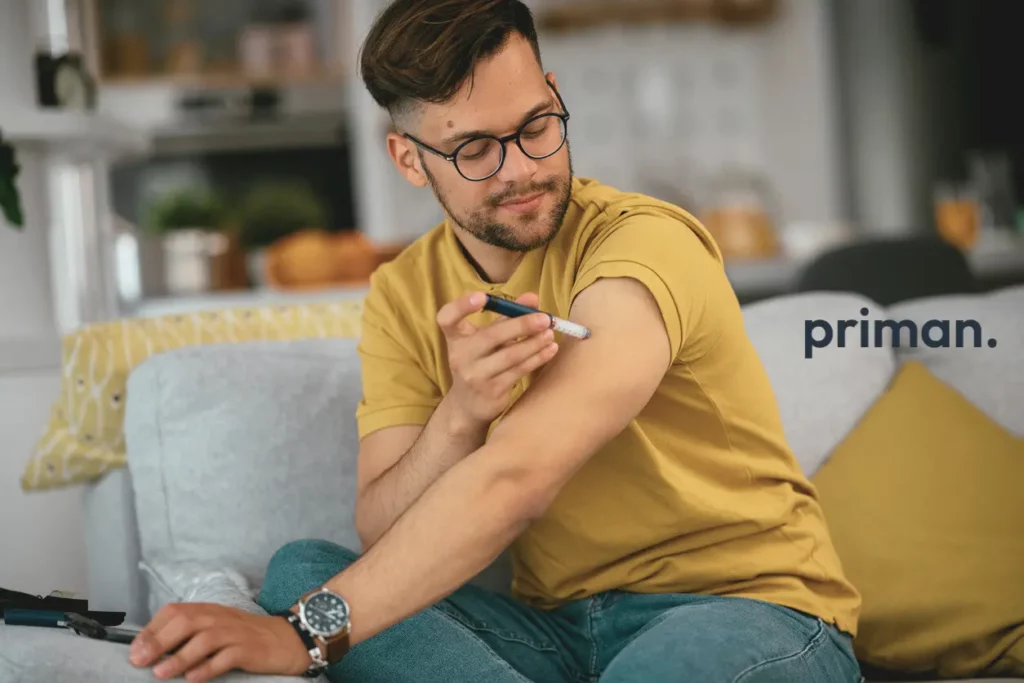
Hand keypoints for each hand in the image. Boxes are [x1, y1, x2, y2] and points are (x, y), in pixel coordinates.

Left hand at [129, 603, 311, 681]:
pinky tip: (194, 678)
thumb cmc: (245, 637)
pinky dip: (207, 668)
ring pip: (204, 640)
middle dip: (159, 641)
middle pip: (186, 622)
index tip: (135, 650)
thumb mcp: (217, 629)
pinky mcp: (249, 650)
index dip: (152, 629)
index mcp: (209, 611)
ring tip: (161, 673)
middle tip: (140, 661)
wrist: (286, 639)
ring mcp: (235, 633)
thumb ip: (190, 635)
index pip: (175, 612)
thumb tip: (153, 651)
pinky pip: (226, 657)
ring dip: (179, 657)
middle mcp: (220, 618)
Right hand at [437, 291, 558, 427]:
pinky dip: (537, 358)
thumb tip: (532, 298)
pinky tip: (550, 349)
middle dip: (522, 325)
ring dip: (534, 343)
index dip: (462, 306)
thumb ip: (506, 316)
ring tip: (550, 333)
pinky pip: (518, 371)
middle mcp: (460, 356)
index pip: (448, 318)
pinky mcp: (491, 391)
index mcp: (455, 338)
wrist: (468, 405)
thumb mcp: (484, 338)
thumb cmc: (479, 362)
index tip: (482, 296)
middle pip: (491, 336)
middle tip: (545, 318)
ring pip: (510, 355)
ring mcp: (475, 376)